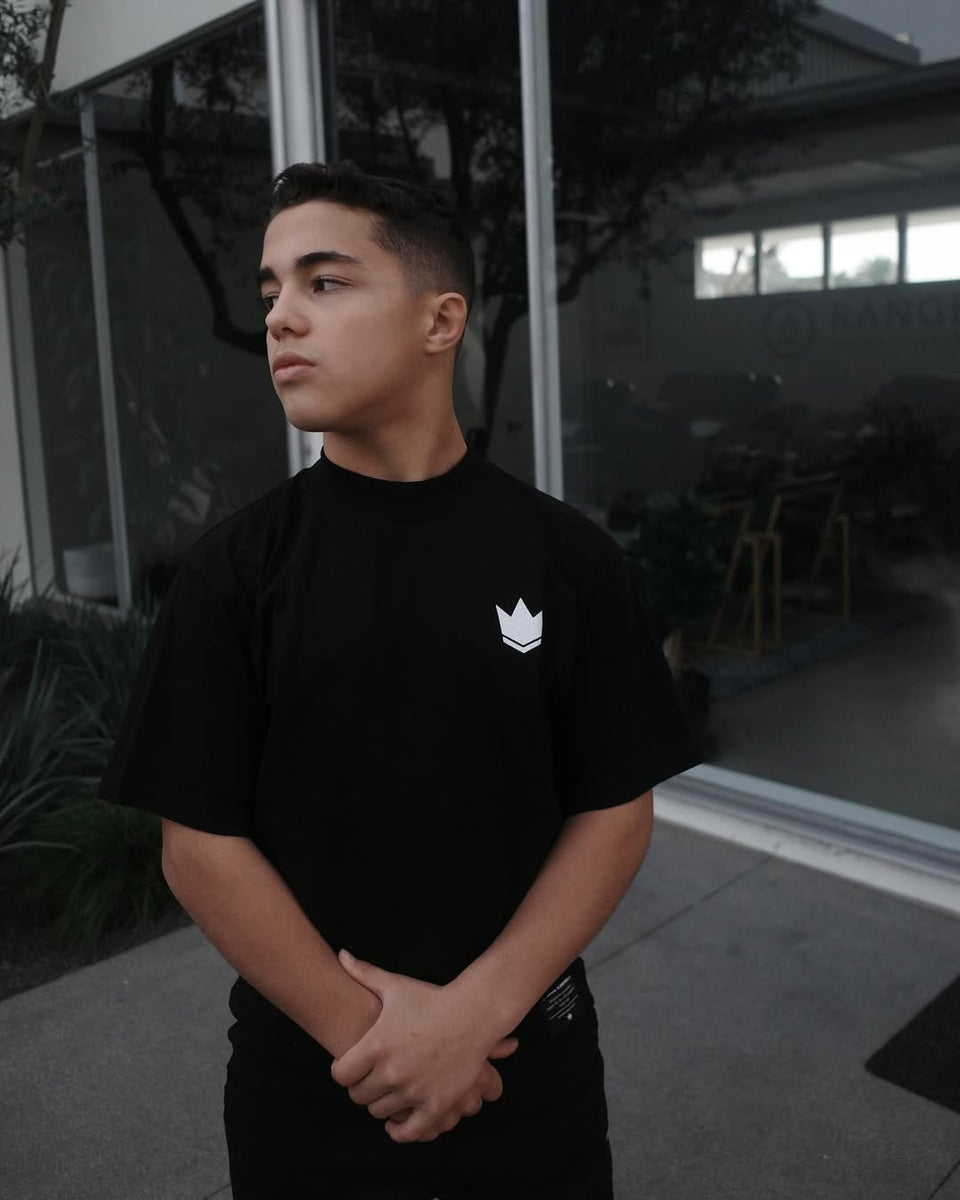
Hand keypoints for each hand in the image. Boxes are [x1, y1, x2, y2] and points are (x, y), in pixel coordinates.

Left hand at [330, 949, 518, 1142]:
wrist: (473, 1013)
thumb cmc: (432, 999)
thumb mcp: (396, 986)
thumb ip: (364, 973)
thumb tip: (341, 955)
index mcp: (377, 1045)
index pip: (340, 1074)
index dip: (343, 1070)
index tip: (350, 1066)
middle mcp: (391, 1072)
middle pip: (358, 1095)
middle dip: (362, 1087)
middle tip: (370, 1079)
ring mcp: (414, 1091)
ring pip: (380, 1112)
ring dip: (382, 1103)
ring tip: (387, 1092)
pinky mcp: (435, 1105)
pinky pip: (408, 1132)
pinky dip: (399, 1131)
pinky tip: (396, 1123)